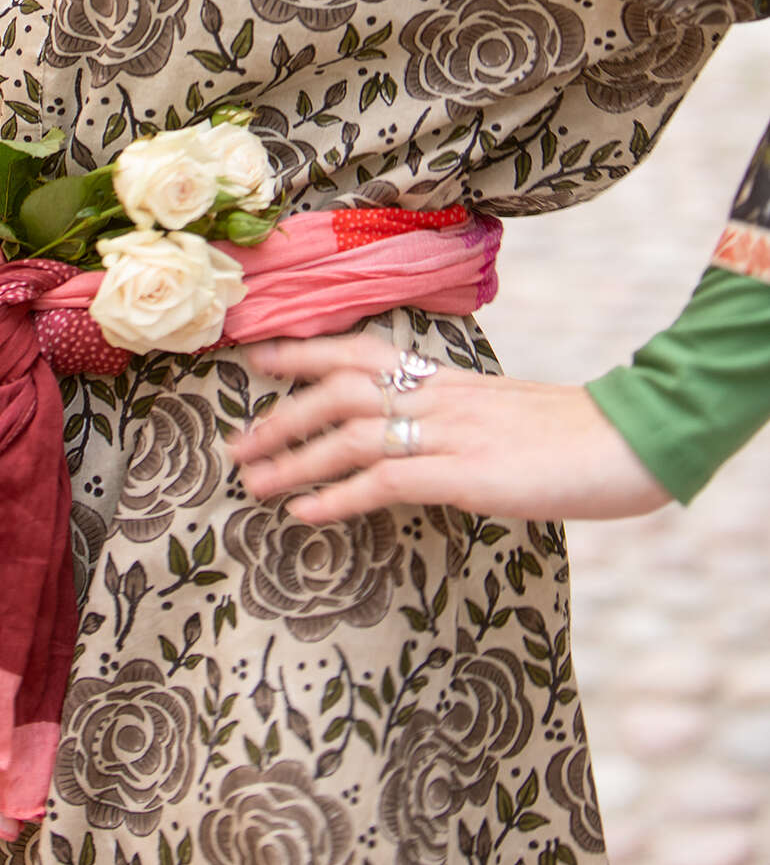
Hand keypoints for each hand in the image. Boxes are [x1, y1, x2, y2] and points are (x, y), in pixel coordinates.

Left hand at [225, 333, 673, 524]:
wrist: (628, 441)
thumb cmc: (568, 433)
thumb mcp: (500, 412)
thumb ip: (452, 415)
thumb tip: (413, 435)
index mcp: (445, 377)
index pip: (360, 350)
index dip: (305, 353)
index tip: (256, 359)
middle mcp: (437, 395)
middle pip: (339, 389)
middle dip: (281, 416)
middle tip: (236, 445)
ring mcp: (450, 432)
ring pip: (350, 433)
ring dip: (294, 459)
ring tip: (253, 484)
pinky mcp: (465, 473)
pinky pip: (385, 480)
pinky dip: (337, 496)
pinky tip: (305, 515)